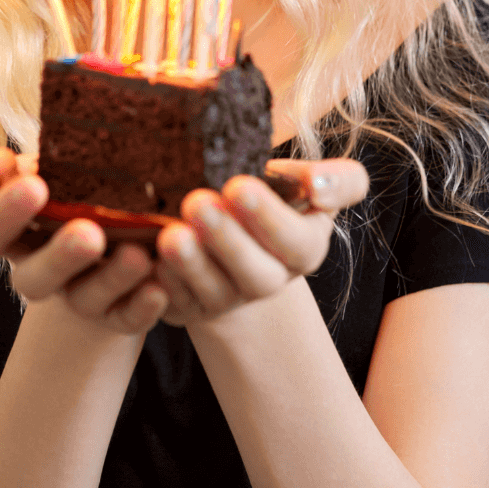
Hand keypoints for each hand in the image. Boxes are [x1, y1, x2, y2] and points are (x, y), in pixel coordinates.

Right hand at [0, 147, 169, 334]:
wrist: (124, 222)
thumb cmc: (81, 175)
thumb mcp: (61, 160)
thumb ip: (45, 153)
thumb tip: (17, 149)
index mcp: (14, 228)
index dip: (3, 211)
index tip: (34, 183)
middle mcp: (38, 267)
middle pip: (30, 278)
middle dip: (58, 256)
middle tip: (88, 233)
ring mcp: (76, 294)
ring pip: (80, 299)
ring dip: (108, 279)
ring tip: (137, 255)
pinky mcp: (116, 313)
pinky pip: (125, 318)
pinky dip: (141, 306)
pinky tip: (159, 288)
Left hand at [153, 158, 368, 326]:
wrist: (231, 224)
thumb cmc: (273, 193)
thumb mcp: (311, 182)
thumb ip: (337, 180)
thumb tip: (318, 186)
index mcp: (303, 248)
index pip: (297, 242)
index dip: (270, 218)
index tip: (238, 185)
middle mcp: (267, 280)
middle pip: (255, 275)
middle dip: (227, 240)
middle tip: (197, 202)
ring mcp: (226, 299)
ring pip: (212, 292)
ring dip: (191, 265)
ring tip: (170, 234)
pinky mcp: (187, 307)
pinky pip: (175, 303)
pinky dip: (164, 283)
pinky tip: (150, 260)